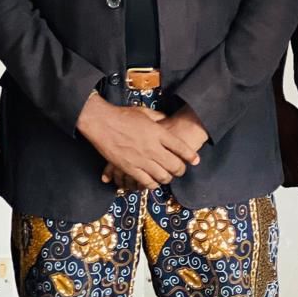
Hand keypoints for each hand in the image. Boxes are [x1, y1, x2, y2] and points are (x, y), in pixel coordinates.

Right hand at [77, 94, 199, 190]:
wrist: (101, 122)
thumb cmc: (122, 115)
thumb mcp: (144, 112)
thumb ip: (158, 117)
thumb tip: (166, 120)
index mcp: (158, 132)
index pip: (181, 148)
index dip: (191, 156)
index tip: (195, 160)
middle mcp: (152, 148)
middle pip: (175, 165)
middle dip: (181, 170)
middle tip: (180, 169)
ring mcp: (141, 159)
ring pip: (163, 176)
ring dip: (168, 178)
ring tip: (167, 176)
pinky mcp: (129, 168)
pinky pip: (146, 182)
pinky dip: (153, 184)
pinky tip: (153, 181)